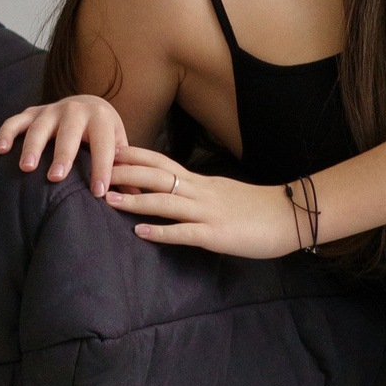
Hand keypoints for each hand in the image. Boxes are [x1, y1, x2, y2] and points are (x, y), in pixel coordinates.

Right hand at [0, 95, 130, 191]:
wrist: (87, 104)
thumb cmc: (103, 134)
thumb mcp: (117, 144)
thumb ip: (125, 168)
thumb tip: (139, 196)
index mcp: (101, 118)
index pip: (103, 145)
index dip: (102, 168)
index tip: (99, 193)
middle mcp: (75, 111)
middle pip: (68, 133)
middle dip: (63, 155)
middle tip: (56, 178)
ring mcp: (50, 110)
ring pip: (39, 127)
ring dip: (32, 147)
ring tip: (27, 168)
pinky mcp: (31, 112)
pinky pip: (15, 122)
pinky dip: (6, 133)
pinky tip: (0, 150)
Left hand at [103, 152, 298, 258]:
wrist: (290, 216)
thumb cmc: (257, 208)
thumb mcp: (223, 194)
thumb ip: (198, 193)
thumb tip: (175, 194)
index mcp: (202, 182)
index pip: (162, 163)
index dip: (135, 157)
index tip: (109, 151)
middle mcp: (201, 192)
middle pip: (157, 176)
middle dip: (124, 172)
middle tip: (94, 170)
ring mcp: (208, 212)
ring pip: (165, 202)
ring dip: (134, 200)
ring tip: (106, 200)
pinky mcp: (217, 234)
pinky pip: (185, 232)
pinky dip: (161, 232)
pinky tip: (140, 233)